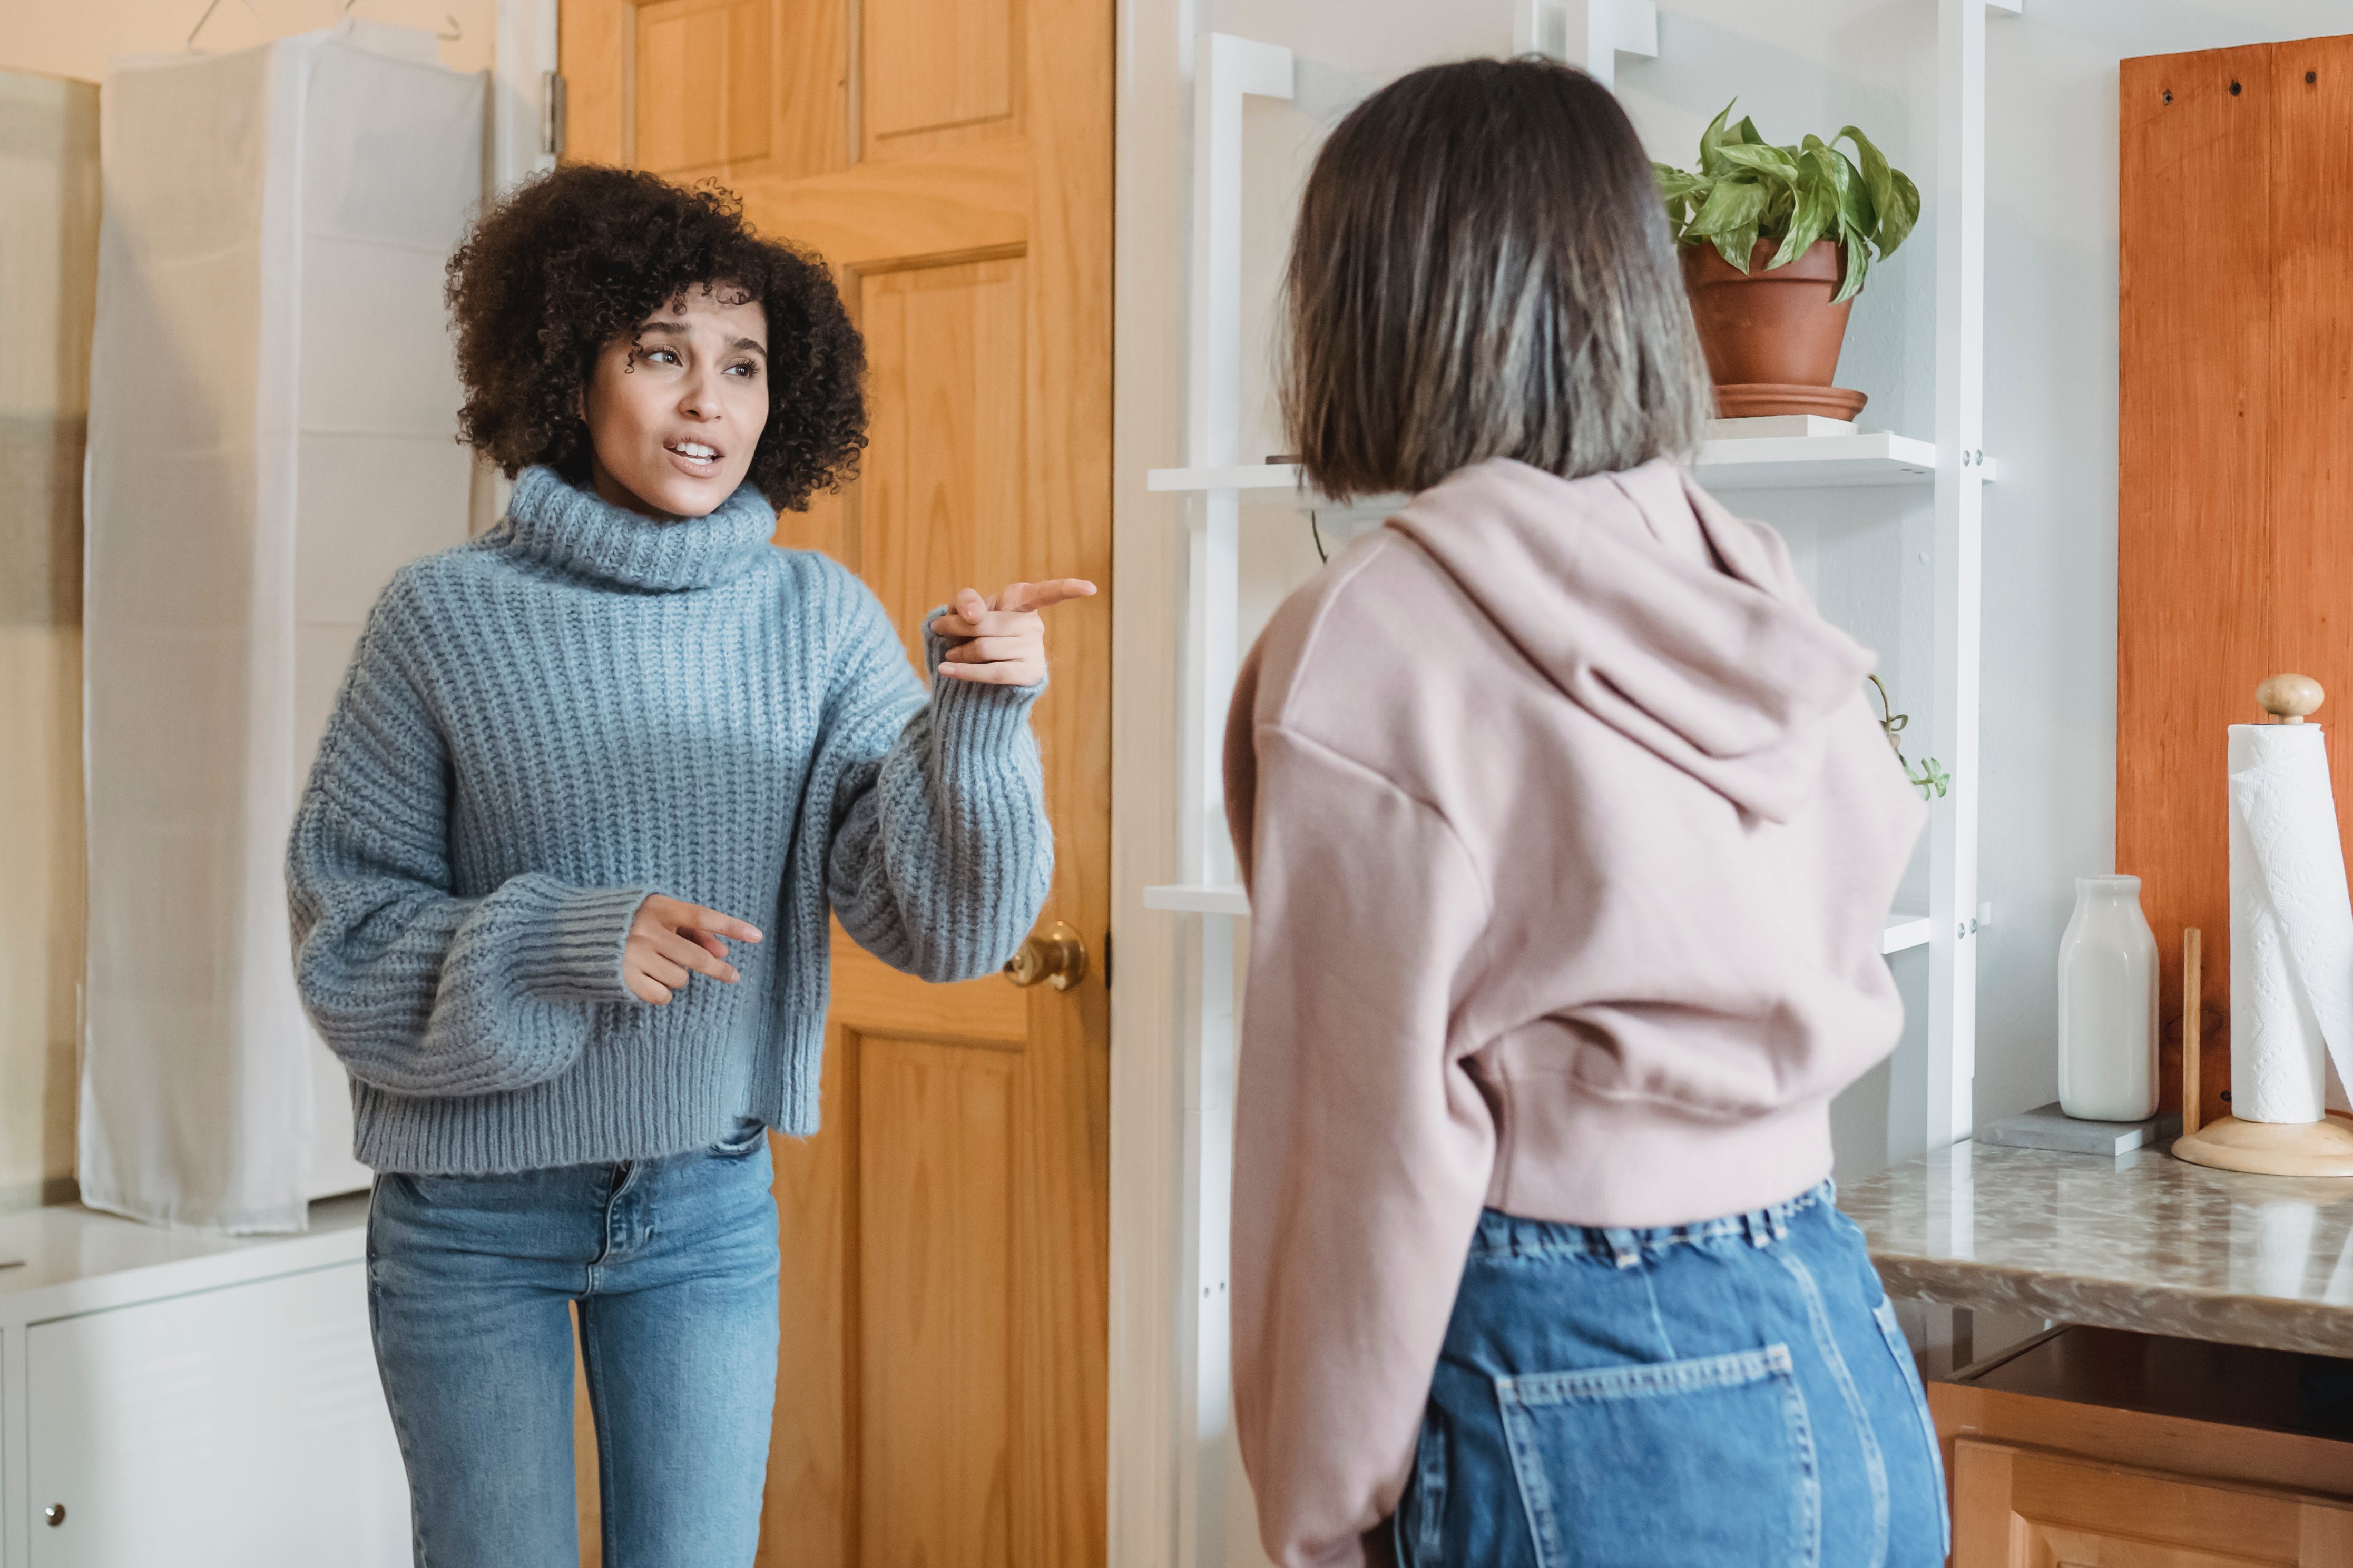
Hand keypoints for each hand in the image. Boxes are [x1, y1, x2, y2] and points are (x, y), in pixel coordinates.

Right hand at [623, 895, 762, 1004]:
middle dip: (719, 969)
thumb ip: (692, 930)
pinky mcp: (623, 978)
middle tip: (733, 976)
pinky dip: (661, 993)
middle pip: (697, 957)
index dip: (731, 926)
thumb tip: (724, 951)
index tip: (757, 936)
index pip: (703, 917)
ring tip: (658, 965)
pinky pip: (662, 996)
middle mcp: (646, 931)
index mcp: (658, 908)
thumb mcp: (658, 915)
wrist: (574, 933)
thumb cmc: (628, 922)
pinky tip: (648, 980)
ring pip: (680, 978)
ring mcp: (634, 956)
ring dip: (677, 976)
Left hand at [932, 579, 1096, 686]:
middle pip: (988, 622)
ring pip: (986, 648)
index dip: (1067, 589)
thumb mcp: (965, 611)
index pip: (1046, 592)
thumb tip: (974, 613)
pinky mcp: (1028, 674)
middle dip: (957, 625)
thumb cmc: (973, 634)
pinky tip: (947, 669)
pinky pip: (992, 672)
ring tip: (950, 653)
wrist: (977, 675)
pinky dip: (964, 671)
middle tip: (940, 629)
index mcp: (1024, 602)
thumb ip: (967, 601)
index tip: (1090, 588)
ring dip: (959, 651)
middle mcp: (1033, 624)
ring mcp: (1034, 650)